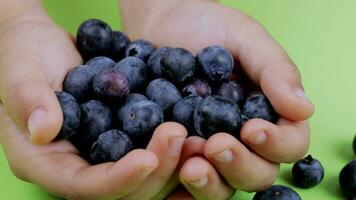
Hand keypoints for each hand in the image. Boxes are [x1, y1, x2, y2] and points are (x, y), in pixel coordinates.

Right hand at [0, 12, 189, 199]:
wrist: (43, 43)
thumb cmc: (23, 53)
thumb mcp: (19, 70)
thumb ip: (26, 98)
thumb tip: (44, 128)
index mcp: (42, 159)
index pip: (81, 185)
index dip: (117, 178)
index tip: (148, 159)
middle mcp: (73, 163)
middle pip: (119, 187)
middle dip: (153, 167)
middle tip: (179, 135)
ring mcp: (97, 152)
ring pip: (140, 175)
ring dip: (170, 159)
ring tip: (193, 134)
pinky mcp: (117, 136)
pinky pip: (145, 149)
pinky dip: (169, 144)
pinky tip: (189, 126)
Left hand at [121, 0, 313, 197]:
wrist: (159, 25)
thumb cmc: (206, 26)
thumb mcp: (245, 37)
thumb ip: (276, 70)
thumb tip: (304, 109)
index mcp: (268, 113)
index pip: (290, 144)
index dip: (277, 144)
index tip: (252, 129)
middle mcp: (243, 138)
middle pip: (259, 175)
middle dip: (241, 166)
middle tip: (215, 145)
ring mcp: (210, 149)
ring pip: (224, 187)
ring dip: (211, 182)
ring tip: (190, 165)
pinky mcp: (179, 153)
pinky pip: (187, 181)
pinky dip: (181, 180)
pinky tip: (170, 165)